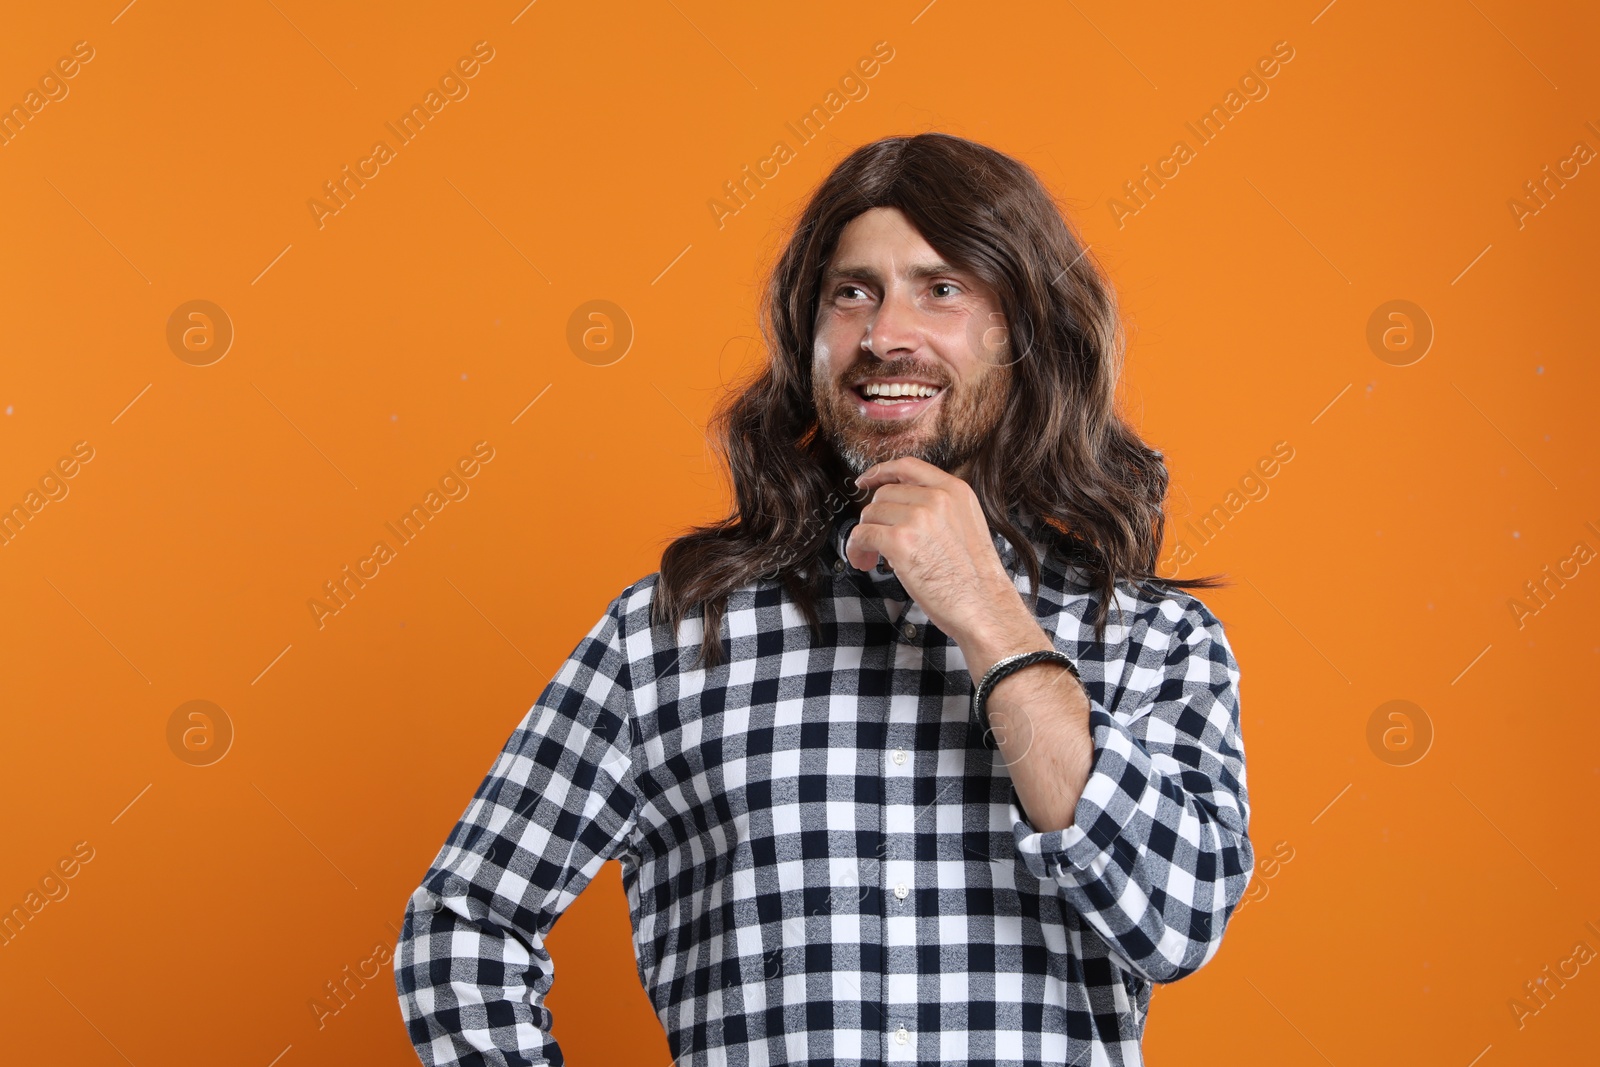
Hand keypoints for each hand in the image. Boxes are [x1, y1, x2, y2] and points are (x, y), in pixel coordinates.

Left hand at [846, 456, 1048, 668]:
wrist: (984, 606)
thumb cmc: (974, 577)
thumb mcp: (966, 524)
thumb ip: (938, 508)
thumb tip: (899, 507)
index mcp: (955, 490)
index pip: (908, 465)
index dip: (881, 471)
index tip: (865, 481)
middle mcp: (937, 498)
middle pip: (884, 494)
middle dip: (875, 518)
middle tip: (875, 543)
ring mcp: (918, 518)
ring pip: (870, 514)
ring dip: (864, 536)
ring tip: (871, 559)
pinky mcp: (900, 541)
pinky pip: (862, 535)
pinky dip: (856, 549)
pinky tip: (864, 563)